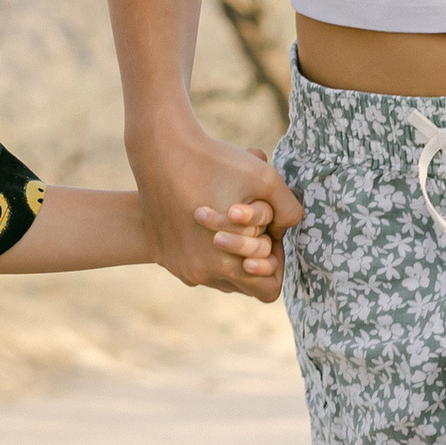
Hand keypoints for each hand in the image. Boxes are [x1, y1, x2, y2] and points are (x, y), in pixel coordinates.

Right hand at [129, 113, 302, 304]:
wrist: (157, 154)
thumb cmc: (213, 165)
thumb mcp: (264, 179)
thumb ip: (288, 210)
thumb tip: (286, 230)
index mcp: (224, 265)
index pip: (268, 290)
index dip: (275, 263)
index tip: (269, 236)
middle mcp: (201, 275)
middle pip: (245, 282)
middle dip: (253, 256)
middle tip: (252, 225)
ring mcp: (182, 268)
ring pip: (221, 275)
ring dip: (231, 253)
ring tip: (229, 219)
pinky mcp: (168, 259)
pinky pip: (199, 265)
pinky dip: (208, 249)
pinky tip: (206, 220)